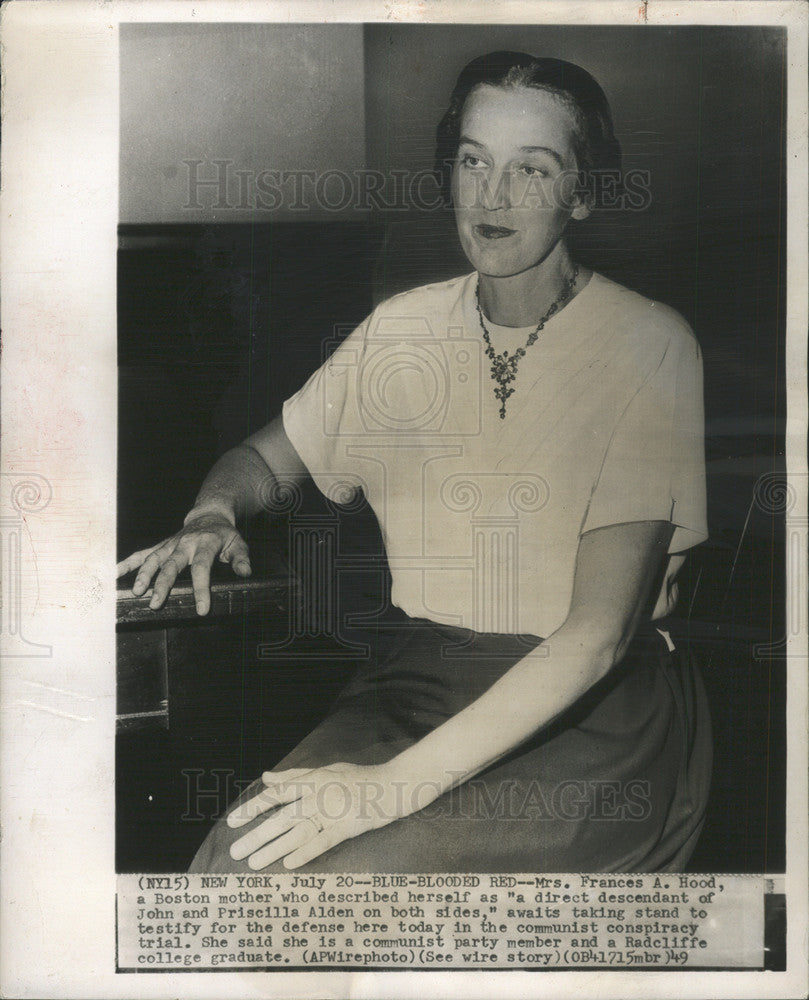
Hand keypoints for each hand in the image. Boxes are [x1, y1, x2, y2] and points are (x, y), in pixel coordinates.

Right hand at [116, 511, 250, 613]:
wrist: (209, 515)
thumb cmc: (224, 534)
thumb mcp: (238, 544)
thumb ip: (241, 559)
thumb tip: (246, 572)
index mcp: (205, 544)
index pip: (201, 568)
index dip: (201, 588)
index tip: (201, 609)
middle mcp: (184, 544)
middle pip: (171, 565)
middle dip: (163, 584)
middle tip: (156, 603)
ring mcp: (170, 545)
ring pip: (153, 559)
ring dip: (143, 575)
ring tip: (136, 592)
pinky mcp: (161, 546)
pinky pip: (142, 554)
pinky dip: (127, 563)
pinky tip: (113, 574)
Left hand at [226, 763, 430, 869]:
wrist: (393, 785)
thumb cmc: (358, 778)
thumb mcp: (326, 770)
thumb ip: (295, 775)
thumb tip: (266, 777)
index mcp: (313, 779)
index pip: (277, 794)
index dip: (253, 807)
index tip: (232, 821)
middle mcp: (320, 794)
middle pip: (283, 817)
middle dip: (257, 835)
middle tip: (235, 851)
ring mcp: (334, 811)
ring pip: (299, 832)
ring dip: (274, 848)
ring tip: (254, 863)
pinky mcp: (348, 826)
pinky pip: (324, 841)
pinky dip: (306, 852)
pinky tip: (289, 863)